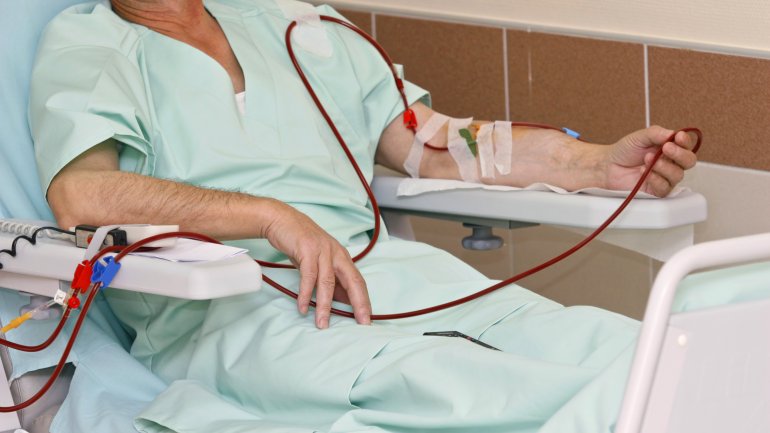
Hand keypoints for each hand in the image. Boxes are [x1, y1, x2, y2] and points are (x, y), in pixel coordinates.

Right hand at [263, 201, 371, 328]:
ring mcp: (323, 251)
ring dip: (325, 305)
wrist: (282, 220)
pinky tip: (303, 307)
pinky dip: (305, 293)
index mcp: (342, 257)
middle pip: (352, 281)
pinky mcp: (307, 250)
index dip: (364, 301)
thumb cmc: (301, 243)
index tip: (367, 320)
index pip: (358, 281)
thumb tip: (340, 301)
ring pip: (328, 282)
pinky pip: (308, 276)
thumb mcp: (319, 262)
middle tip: (361, 323)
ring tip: (322, 323)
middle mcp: (336, 253)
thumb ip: (330, 279)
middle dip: (358, 304)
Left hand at [606, 126, 697, 196]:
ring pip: (678, 175)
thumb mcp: (639, 137)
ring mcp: (664, 177)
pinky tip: (644, 172)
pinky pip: (664, 187)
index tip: (678, 137)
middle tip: (665, 148)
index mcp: (670, 148)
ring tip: (647, 159)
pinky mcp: (656, 190)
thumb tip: (673, 133)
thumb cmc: (624, 151)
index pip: (686, 145)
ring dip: (664, 166)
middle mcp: (670, 162)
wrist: (608, 165)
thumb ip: (656, 133)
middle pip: (689, 161)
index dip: (685, 141)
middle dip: (679, 154)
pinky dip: (655, 178)